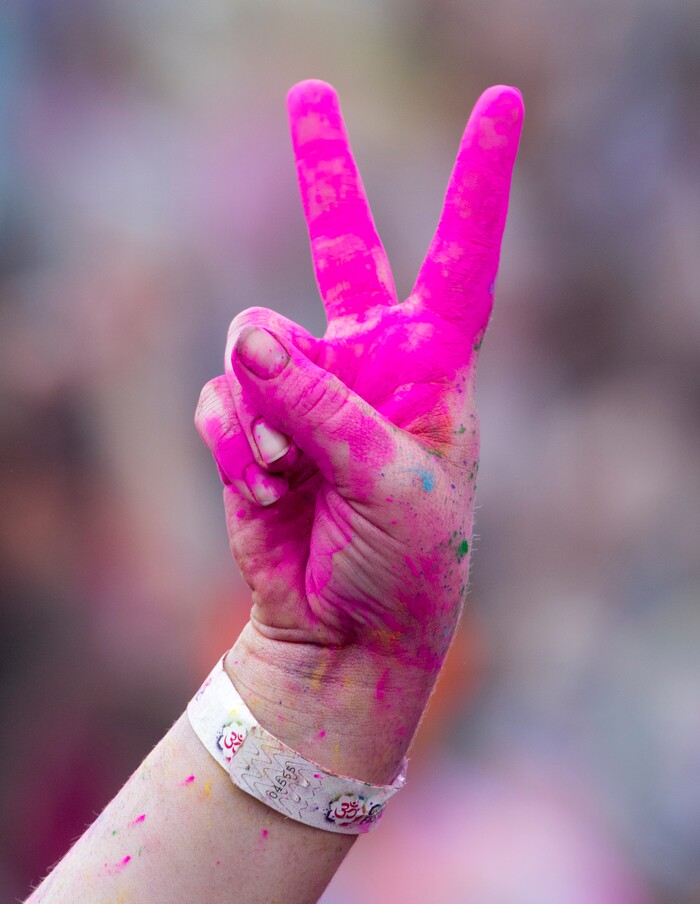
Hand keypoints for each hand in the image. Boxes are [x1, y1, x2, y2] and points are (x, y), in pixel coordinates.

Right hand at [195, 81, 522, 779]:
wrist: (345, 633)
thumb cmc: (404, 564)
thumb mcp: (391, 484)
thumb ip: (323, 406)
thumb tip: (247, 329)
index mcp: (431, 372)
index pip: (460, 264)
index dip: (476, 187)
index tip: (497, 106)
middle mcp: (366, 366)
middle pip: (343, 248)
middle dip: (325, 171)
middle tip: (309, 94)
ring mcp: (304, 391)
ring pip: (253, 343)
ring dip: (264, 412)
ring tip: (293, 478)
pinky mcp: (252, 425)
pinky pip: (218, 399)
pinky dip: (232, 445)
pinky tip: (261, 487)